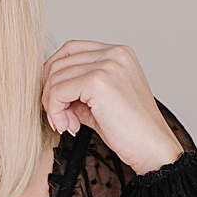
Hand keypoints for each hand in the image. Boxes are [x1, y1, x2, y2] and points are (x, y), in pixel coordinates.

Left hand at [40, 40, 183, 174]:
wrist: (151, 147)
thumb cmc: (128, 129)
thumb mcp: (98, 101)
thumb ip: (76, 88)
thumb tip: (45, 87)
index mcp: (118, 53)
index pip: (70, 49)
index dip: (54, 75)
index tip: (55, 101)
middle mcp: (115, 53)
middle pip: (59, 63)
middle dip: (50, 93)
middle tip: (60, 118)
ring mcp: (108, 65)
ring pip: (55, 78)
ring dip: (52, 106)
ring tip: (67, 124)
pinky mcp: (98, 81)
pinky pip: (57, 92)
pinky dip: (55, 111)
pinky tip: (69, 126)